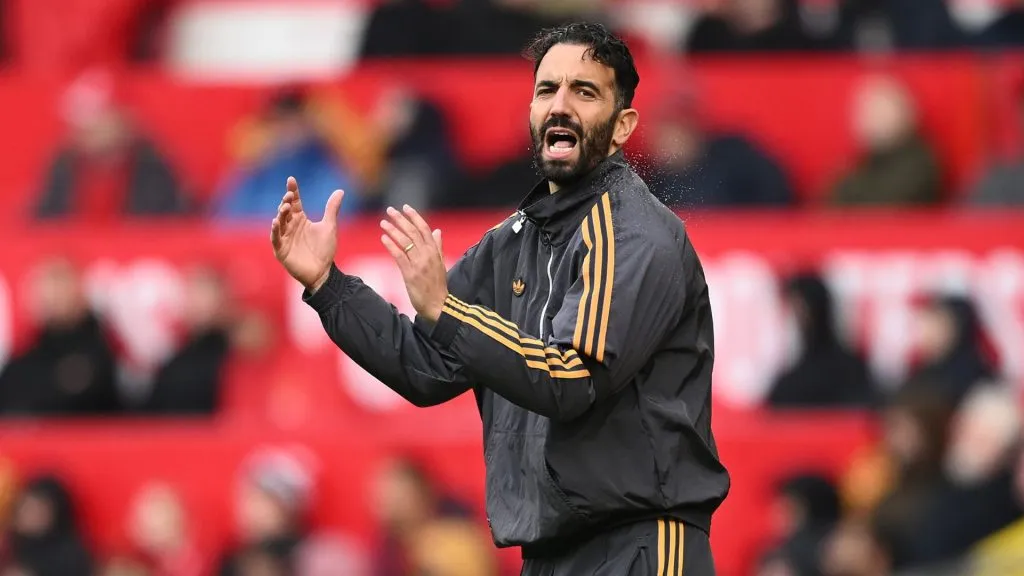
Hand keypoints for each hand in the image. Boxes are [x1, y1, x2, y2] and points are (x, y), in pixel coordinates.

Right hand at [270, 177, 343, 291]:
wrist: (323, 272)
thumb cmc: (325, 250)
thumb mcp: (329, 226)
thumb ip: (332, 209)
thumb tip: (340, 191)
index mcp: (300, 219)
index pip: (294, 202)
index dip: (292, 191)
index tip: (291, 179)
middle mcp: (290, 226)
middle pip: (285, 210)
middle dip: (286, 202)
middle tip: (289, 194)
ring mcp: (285, 237)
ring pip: (279, 222)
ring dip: (280, 214)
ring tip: (285, 207)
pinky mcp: (281, 249)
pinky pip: (276, 238)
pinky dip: (275, 230)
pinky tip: (276, 222)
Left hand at [380, 205, 447, 322]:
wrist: (438, 304)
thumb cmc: (437, 285)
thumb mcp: (440, 263)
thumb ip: (438, 246)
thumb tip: (437, 231)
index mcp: (435, 251)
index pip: (424, 229)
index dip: (415, 217)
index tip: (405, 207)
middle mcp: (427, 255)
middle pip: (413, 232)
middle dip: (401, 220)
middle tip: (390, 210)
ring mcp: (419, 264)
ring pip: (405, 242)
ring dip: (393, 230)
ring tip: (383, 222)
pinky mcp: (410, 274)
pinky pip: (399, 256)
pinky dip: (391, 246)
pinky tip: (383, 238)